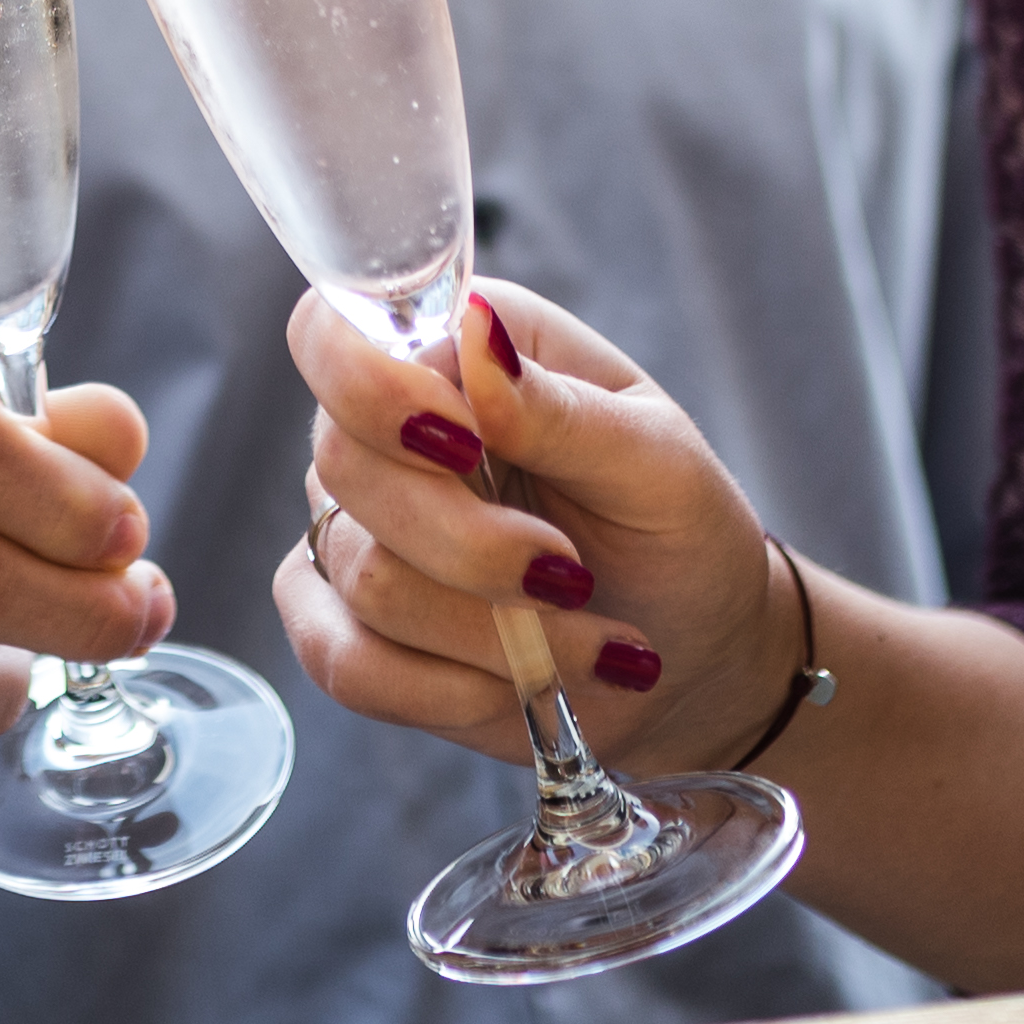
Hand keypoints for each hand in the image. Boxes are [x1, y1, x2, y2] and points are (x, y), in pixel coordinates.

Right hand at [278, 279, 786, 775]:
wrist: (691, 656)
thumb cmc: (678, 532)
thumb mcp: (655, 461)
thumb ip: (557, 406)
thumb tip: (476, 335)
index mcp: (452, 348)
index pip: (332, 334)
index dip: (377, 393)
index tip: (470, 450)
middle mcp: (384, 431)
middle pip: (347, 468)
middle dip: (473, 546)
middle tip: (573, 576)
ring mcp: (357, 531)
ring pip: (363, 579)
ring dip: (491, 633)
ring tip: (588, 642)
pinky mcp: (353, 628)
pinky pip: (346, 664)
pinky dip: (444, 689)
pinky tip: (517, 686)